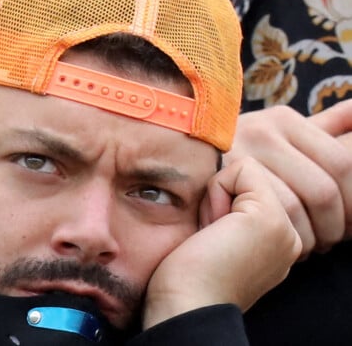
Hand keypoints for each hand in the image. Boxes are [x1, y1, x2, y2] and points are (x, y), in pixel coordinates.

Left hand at [142, 157, 300, 328]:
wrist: (184, 305)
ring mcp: (286, 228)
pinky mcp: (271, 218)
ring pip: (246, 171)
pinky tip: (212, 227)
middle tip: (210, 237)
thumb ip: (228, 206)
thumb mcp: (216, 231)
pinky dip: (216, 191)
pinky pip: (242, 168)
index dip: (218, 200)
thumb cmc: (185, 273)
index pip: (247, 184)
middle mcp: (290, 235)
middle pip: (248, 176)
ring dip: (217, 196)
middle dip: (219, 196)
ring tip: (212, 234)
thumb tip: (217, 168)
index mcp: (277, 241)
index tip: (209, 237)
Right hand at [225, 100, 351, 257]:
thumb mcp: (283, 142)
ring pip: (300, 206)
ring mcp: (239, 151)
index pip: (342, 163)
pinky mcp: (221, 176)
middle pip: (325, 188)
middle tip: (325, 242)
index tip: (347, 225)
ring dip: (309, 237)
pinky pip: (273, 214)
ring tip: (302, 244)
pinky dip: (281, 235)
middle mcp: (261, 127)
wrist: (185, 178)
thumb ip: (324, 127)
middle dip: (334, 226)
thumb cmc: (242, 166)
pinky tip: (277, 241)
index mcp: (283, 118)